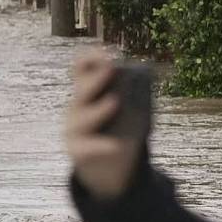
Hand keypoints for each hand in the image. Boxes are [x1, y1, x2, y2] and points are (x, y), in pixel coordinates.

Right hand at [67, 49, 141, 200]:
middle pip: (82, 90)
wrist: (108, 167)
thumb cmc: (122, 130)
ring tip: (115, 102)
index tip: (110, 55)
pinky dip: (102, 146)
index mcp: (88, 90)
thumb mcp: (134, 109)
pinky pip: (88, 147)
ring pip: (84, 117)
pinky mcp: (77, 151)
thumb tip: (146, 72)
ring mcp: (74, 128)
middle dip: (97, 78)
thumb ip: (135, 91)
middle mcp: (77, 106)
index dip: (92, 57)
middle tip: (113, 67)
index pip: (82, 67)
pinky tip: (115, 146)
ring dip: (100, 109)